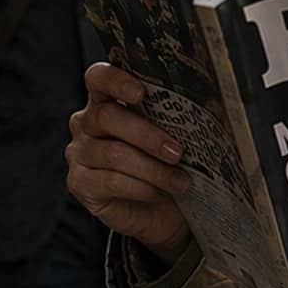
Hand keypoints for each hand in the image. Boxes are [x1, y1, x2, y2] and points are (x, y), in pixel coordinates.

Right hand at [67, 63, 193, 261]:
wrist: (161, 210)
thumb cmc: (168, 163)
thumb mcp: (176, 135)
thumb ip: (178, 115)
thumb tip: (208, 101)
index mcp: (107, 99)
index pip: (99, 77)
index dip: (116, 81)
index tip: (142, 93)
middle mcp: (86, 122)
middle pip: (107, 117)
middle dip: (148, 135)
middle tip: (177, 152)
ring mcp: (79, 153)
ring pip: (113, 154)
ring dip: (153, 169)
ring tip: (181, 181)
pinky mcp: (79, 183)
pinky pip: (110, 182)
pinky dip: (141, 188)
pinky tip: (158, 193)